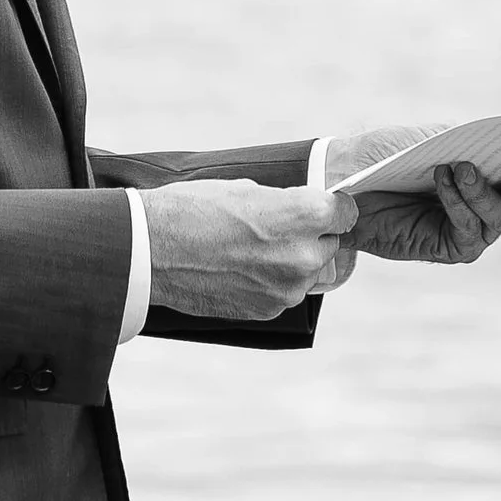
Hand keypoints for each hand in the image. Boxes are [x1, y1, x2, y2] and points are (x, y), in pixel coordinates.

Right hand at [142, 176, 359, 320]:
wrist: (155, 250)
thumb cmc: (198, 208)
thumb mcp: (249, 189)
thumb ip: (287, 203)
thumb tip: (301, 211)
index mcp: (305, 215)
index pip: (346, 213)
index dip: (332, 208)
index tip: (322, 208)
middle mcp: (304, 255)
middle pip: (330, 244)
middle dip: (312, 236)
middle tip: (279, 228)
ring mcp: (287, 289)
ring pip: (309, 272)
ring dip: (293, 262)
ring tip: (255, 249)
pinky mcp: (268, 312)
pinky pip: (285, 293)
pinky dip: (273, 282)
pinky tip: (243, 268)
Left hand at [321, 127, 500, 265]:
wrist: (345, 182)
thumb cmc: (388, 153)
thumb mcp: (429, 138)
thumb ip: (464, 139)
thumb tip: (496, 138)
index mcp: (491, 169)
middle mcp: (489, 200)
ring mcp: (474, 227)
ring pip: (500, 215)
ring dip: (483, 191)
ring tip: (460, 167)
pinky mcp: (453, 248)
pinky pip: (470, 230)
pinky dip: (460, 203)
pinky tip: (444, 180)